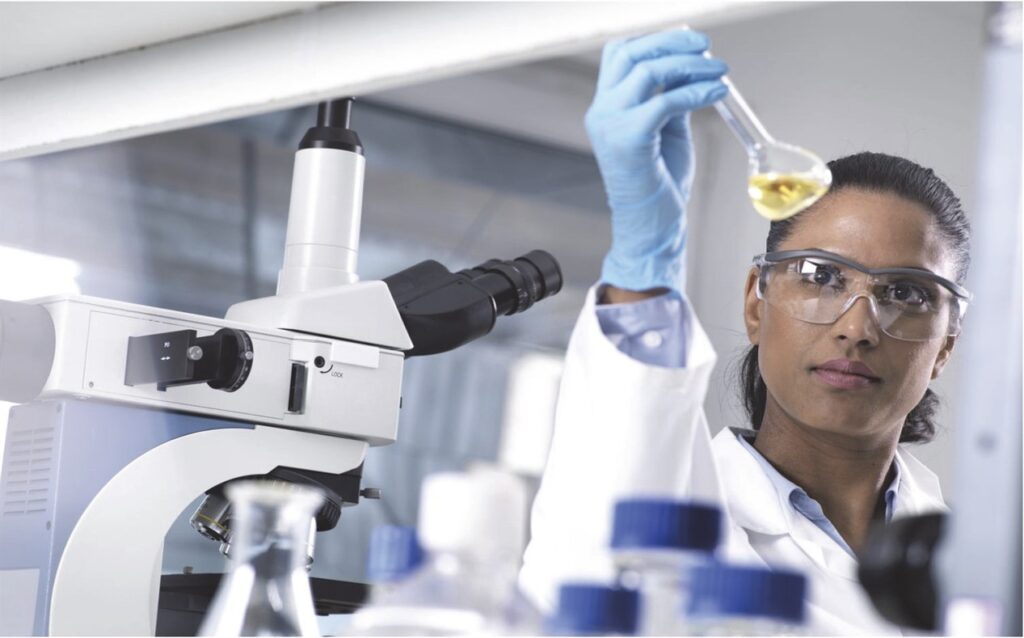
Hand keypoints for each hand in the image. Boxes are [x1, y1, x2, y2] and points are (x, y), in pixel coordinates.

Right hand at [585, 30, 727, 292]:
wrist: (649, 228)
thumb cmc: (658, 186)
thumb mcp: (666, 132)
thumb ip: (670, 101)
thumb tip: (692, 72)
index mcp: (605, 108)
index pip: (620, 54)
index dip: (655, 39)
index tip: (690, 42)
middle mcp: (602, 112)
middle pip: (630, 53)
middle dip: (672, 42)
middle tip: (705, 47)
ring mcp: (610, 126)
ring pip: (647, 72)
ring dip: (689, 65)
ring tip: (718, 71)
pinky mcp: (629, 141)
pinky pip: (665, 102)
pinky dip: (696, 92)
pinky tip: (716, 93)